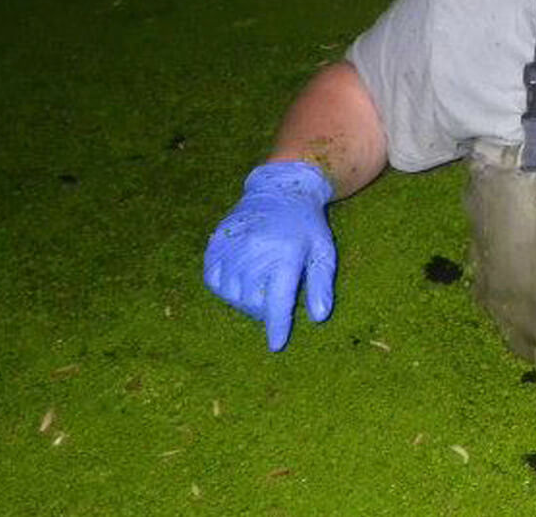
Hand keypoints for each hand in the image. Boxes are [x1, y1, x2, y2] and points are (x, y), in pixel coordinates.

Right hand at [203, 162, 335, 351]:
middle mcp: (255, 251)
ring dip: (244, 301)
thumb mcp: (323, 251)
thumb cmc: (307, 226)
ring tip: (259, 288)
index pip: (278, 301)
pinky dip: (224, 288)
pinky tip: (238, 280)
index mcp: (286, 254)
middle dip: (264, 311)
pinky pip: (212, 279)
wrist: (280, 190)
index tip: (276, 345)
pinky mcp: (216, 242)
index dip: (277, 327)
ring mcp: (233, 246)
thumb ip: (321, 284)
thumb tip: (319, 316)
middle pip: (253, 302)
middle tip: (274, 300)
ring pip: (231, 294)